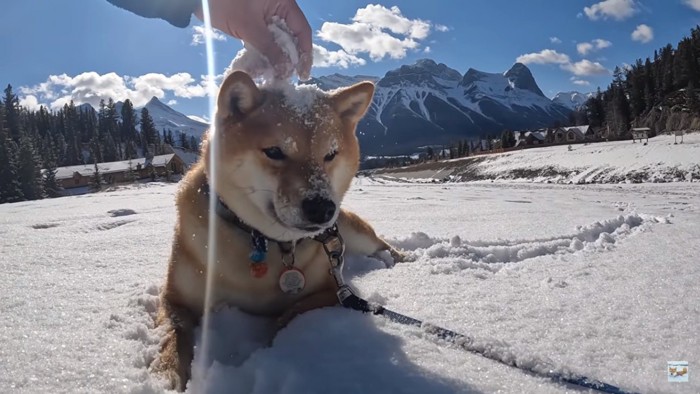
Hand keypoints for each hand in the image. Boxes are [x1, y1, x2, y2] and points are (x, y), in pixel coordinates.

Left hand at [195, 0, 311, 79]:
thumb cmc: (226, 3)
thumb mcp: (249, 27)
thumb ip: (269, 48)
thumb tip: (286, 70)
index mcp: (283, 3)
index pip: (302, 30)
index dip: (305, 53)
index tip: (302, 73)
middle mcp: (278, 9)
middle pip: (291, 38)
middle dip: (289, 59)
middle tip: (286, 78)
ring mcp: (265, 16)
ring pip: (276, 42)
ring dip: (274, 59)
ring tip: (273, 77)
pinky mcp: (252, 23)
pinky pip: (262, 41)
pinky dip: (261, 54)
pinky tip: (259, 69)